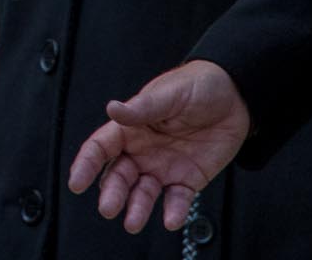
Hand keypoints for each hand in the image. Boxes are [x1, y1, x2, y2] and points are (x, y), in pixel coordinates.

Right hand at [66, 59, 250, 233]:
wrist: (235, 97)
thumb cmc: (196, 87)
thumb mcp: (169, 94)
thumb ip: (142, 108)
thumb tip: (111, 109)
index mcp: (130, 128)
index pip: (100, 148)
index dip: (86, 165)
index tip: (76, 183)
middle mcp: (142, 151)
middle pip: (119, 176)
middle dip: (112, 193)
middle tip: (108, 208)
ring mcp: (164, 167)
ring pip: (143, 193)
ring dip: (137, 208)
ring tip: (132, 223)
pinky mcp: (188, 180)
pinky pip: (178, 200)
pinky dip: (173, 212)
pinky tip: (171, 220)